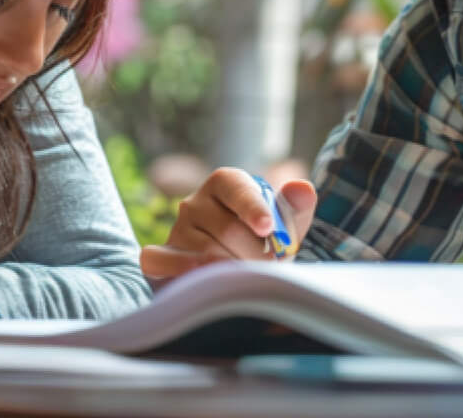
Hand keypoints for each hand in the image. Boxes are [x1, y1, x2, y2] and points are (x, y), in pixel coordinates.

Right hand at [137, 167, 315, 282]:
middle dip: (256, 255)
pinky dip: (180, 270)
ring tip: (247, 276)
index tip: (268, 228)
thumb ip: (295, 206)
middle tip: (269, 267)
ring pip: (207, 255)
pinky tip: (202, 280)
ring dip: (235, 272)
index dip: (253, 208)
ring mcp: (176, 230)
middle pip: (228, 229)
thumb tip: (302, 188)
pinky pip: (160, 261)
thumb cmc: (263, 242)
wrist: (237, 269)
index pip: (237, 189)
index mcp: (225, 183)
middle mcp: (195, 202)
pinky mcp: (160, 256)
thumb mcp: (284, 225)